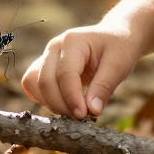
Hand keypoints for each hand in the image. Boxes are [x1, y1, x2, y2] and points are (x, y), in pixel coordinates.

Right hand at [21, 24, 142, 118]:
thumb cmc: (119, 47)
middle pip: (45, 80)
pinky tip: (65, 105)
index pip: (65, 74)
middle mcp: (54, 47)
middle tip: (81, 117)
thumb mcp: (119, 65)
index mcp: (73, 41)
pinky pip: (34, 86)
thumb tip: (92, 111)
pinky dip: (45, 99)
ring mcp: (47, 56)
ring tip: (74, 111)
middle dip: (60, 104)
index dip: (72, 98)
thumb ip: (104, 87)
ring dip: (50, 103)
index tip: (84, 116)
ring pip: (33, 84)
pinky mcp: (45, 67)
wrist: (115, 36)